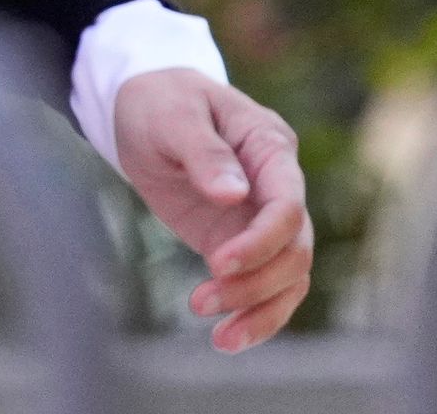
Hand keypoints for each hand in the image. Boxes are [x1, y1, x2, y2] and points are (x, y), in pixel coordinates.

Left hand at [112, 68, 310, 350]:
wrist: (141, 104)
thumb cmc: (160, 99)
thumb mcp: (172, 114)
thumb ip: (203, 152)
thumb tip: (233, 194)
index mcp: (270, 147)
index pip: (287, 205)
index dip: (260, 241)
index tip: (219, 263)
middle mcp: (277, 186)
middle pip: (295, 249)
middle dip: (257, 282)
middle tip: (204, 300)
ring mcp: (261, 216)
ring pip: (289, 276)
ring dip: (259, 308)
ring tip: (219, 337)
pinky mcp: (239, 238)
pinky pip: (265, 283)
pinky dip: (255, 314)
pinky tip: (227, 338)